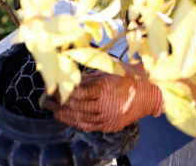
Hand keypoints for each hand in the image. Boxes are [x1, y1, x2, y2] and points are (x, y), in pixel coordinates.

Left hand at [43, 66, 163, 132]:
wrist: (149, 93)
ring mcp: (108, 118)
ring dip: (64, 114)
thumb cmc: (128, 76)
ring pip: (81, 118)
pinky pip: (89, 126)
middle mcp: (105, 105)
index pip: (77, 93)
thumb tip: (70, 78)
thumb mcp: (109, 70)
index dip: (62, 91)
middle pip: (76, 107)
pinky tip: (67, 118)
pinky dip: (76, 122)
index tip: (51, 87)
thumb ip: (89, 76)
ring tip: (52, 110)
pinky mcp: (110, 125)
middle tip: (46, 99)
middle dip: (59, 103)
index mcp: (104, 88)